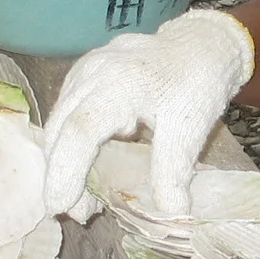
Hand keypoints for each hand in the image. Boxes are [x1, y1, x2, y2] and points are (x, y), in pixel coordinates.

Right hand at [40, 10, 254, 216]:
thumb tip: (171, 215)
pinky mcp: (83, 74)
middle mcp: (93, 73)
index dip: (66, 171)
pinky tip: (88, 167)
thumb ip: (173, 170)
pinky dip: (69, 144)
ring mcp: (84, 71)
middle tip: (80, 214)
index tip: (61, 207)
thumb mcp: (190, 127)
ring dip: (64, 162)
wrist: (200, 43)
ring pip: (59, 122)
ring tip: (85, 199)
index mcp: (121, 84)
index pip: (81, 130)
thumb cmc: (197, 82)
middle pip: (61, 129)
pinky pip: (66, 112)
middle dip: (62, 175)